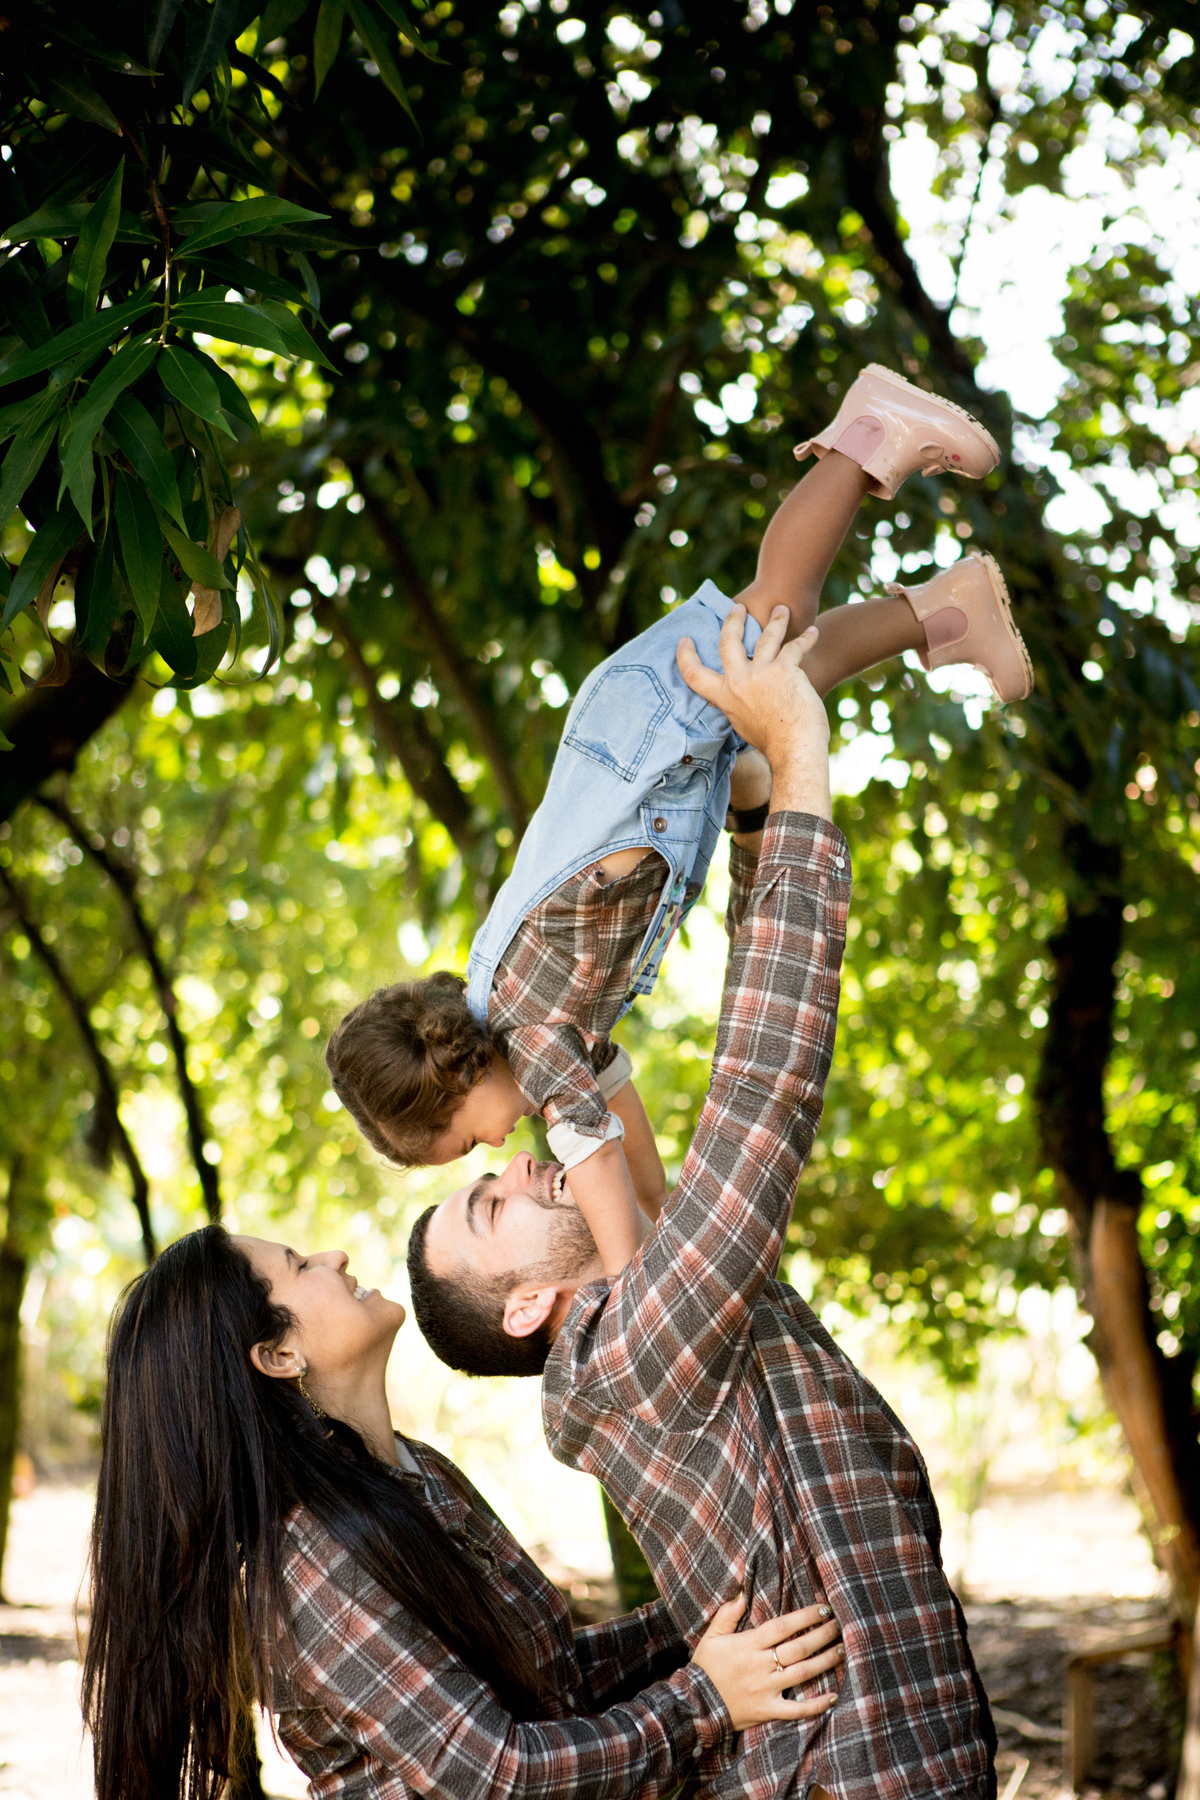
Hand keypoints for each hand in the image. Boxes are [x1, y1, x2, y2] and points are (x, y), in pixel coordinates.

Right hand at [677, 606, 830, 819]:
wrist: (794, 748)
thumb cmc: (773, 743)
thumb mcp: (743, 724)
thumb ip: (738, 706)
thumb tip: (739, 699)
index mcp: (725, 697)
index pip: (694, 675)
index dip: (685, 656)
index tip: (685, 641)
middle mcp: (739, 681)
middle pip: (729, 641)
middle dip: (733, 620)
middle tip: (737, 607)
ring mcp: (762, 673)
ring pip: (767, 636)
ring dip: (776, 620)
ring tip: (781, 609)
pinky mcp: (785, 669)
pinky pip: (796, 647)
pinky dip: (806, 639)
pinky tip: (813, 633)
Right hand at [690, 1594, 842, 1732]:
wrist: (695, 1705)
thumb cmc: (705, 1668)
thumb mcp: (711, 1636)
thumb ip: (727, 1614)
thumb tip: (741, 1592)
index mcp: (749, 1644)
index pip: (783, 1626)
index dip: (805, 1617)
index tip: (823, 1609)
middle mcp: (761, 1665)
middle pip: (798, 1647)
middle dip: (822, 1635)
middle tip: (839, 1626)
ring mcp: (766, 1689)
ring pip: (802, 1673)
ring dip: (825, 1661)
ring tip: (841, 1650)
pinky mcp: (768, 1710)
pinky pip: (796, 1709)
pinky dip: (816, 1705)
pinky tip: (833, 1697)